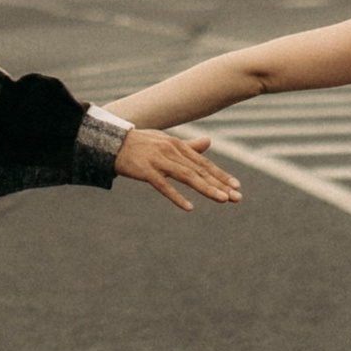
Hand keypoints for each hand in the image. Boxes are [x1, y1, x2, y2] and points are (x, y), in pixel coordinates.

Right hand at [113, 126, 241, 213]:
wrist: (112, 142)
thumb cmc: (141, 143)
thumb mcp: (166, 142)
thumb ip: (188, 145)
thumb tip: (209, 142)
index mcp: (178, 145)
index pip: (204, 163)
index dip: (221, 175)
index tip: (236, 186)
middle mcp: (171, 151)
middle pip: (200, 170)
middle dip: (220, 184)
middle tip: (237, 197)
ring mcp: (158, 160)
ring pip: (187, 176)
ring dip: (206, 188)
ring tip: (222, 199)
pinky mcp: (145, 171)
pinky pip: (163, 186)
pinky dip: (177, 196)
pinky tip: (189, 208)